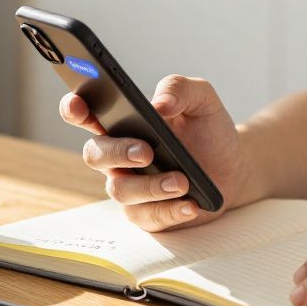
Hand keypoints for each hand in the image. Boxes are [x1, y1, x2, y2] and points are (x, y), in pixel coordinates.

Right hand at [60, 75, 255, 231]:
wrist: (233, 165)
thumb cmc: (207, 129)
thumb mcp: (201, 99)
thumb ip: (179, 88)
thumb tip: (160, 104)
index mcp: (121, 121)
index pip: (85, 113)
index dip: (73, 109)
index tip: (78, 105)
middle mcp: (118, 155)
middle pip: (95, 154)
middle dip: (117, 153)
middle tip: (146, 152)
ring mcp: (130, 185)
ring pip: (120, 190)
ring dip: (151, 186)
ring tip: (182, 181)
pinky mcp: (147, 213)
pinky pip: (147, 217)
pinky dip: (169, 211)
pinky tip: (190, 204)